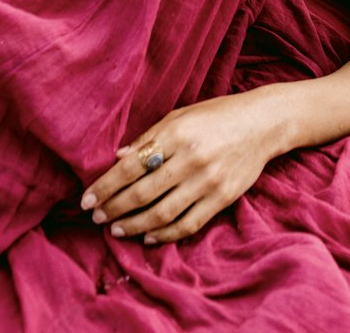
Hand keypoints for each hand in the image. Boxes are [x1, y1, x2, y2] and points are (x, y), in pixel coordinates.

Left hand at [80, 89, 281, 244]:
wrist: (263, 123)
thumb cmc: (217, 115)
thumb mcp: (181, 115)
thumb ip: (150, 137)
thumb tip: (118, 158)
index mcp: (177, 133)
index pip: (131, 166)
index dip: (105, 186)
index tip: (86, 200)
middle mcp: (191, 158)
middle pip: (142, 192)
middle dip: (114, 208)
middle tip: (96, 217)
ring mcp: (208, 181)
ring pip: (162, 213)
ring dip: (134, 224)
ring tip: (116, 228)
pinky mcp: (222, 198)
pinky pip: (188, 223)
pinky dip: (165, 234)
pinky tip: (147, 235)